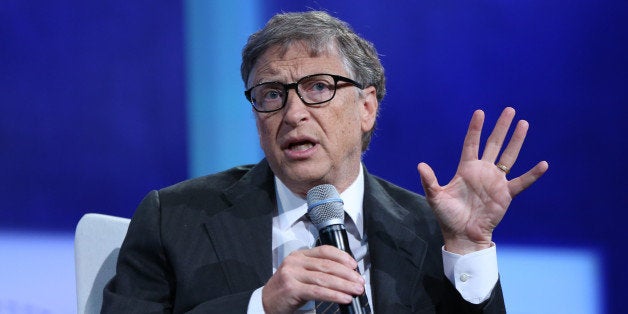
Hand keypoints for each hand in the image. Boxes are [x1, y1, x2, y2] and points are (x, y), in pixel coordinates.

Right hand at [261, 245, 364, 313]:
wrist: (266, 302)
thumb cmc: (286, 289)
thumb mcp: (300, 274)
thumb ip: (317, 270)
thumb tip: (345, 274)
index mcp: (299, 255)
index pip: (325, 250)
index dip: (342, 257)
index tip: (354, 265)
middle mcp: (295, 262)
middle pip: (327, 265)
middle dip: (347, 274)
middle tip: (359, 282)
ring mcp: (292, 274)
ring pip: (325, 278)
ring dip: (344, 285)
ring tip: (356, 291)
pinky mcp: (292, 288)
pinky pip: (318, 291)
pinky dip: (334, 295)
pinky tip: (344, 298)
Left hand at [417, 107, 547, 253]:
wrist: (462, 235)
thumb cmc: (448, 216)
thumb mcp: (435, 197)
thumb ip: (429, 181)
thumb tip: (421, 166)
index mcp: (466, 169)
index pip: (472, 143)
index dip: (475, 128)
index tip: (480, 112)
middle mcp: (482, 171)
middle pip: (493, 144)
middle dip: (501, 127)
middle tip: (509, 110)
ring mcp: (495, 181)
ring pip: (509, 156)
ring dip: (516, 141)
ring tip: (524, 124)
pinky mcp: (506, 194)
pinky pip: (522, 182)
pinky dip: (533, 174)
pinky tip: (543, 164)